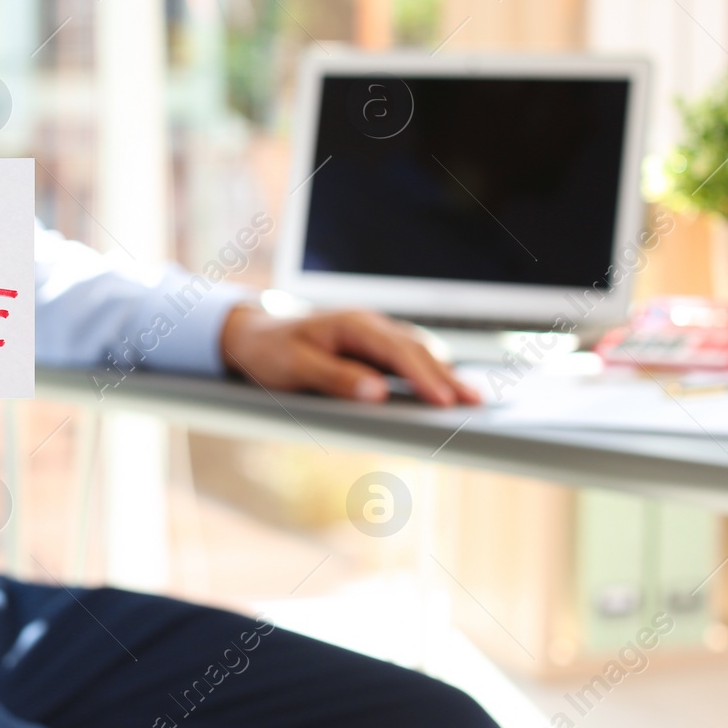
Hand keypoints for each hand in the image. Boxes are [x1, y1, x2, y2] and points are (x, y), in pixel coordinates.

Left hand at [218, 305, 480, 406]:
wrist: (251, 334)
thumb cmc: (270, 351)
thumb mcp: (294, 368)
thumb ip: (335, 379)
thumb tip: (377, 394)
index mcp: (352, 324)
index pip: (398, 351)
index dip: (424, 377)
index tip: (445, 401)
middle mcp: (368, 324)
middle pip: (417, 350)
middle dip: (447, 377)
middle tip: (476, 404)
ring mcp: (372, 333)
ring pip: (417, 351)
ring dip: (443, 374)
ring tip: (470, 399)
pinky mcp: (371, 346)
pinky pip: (406, 356)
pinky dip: (428, 371)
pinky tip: (443, 388)